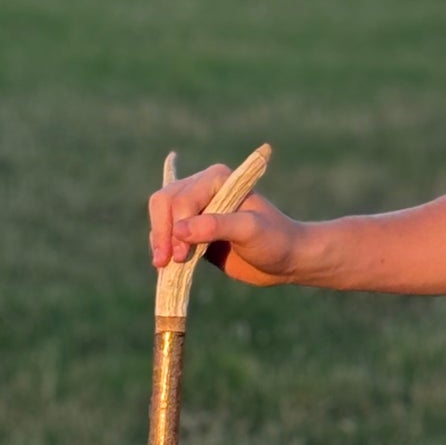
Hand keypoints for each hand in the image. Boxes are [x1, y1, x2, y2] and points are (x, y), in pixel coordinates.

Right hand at [148, 161, 301, 285]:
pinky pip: (167, 235)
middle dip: (162, 232)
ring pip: (161, 218)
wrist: (286, 259)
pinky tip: (166, 265)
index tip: (182, 253)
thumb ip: (217, 226)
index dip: (177, 225)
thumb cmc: (275, 239)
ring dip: (160, 241)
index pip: (182, 198)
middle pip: (163, 203)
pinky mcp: (193, 231)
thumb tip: (178, 229)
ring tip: (166, 266)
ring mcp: (196, 210)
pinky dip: (163, 248)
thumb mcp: (250, 230)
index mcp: (218, 179)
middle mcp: (203, 188)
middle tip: (166, 262)